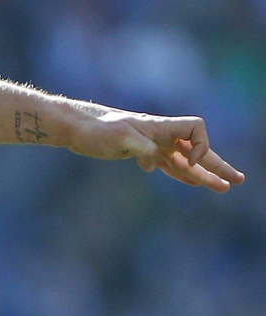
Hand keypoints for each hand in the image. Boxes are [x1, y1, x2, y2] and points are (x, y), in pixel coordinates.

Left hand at [61, 107, 243, 191]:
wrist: (78, 128)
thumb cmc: (96, 128)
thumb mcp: (117, 137)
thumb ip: (139, 147)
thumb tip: (152, 162)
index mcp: (160, 127)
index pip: (196, 129)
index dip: (200, 146)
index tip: (188, 162)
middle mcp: (161, 136)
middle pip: (198, 149)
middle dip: (217, 165)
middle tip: (237, 180)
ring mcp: (153, 146)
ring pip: (185, 162)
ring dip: (203, 175)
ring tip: (223, 188)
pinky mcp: (142, 156)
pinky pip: (169, 166)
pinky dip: (182, 175)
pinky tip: (194, 183)